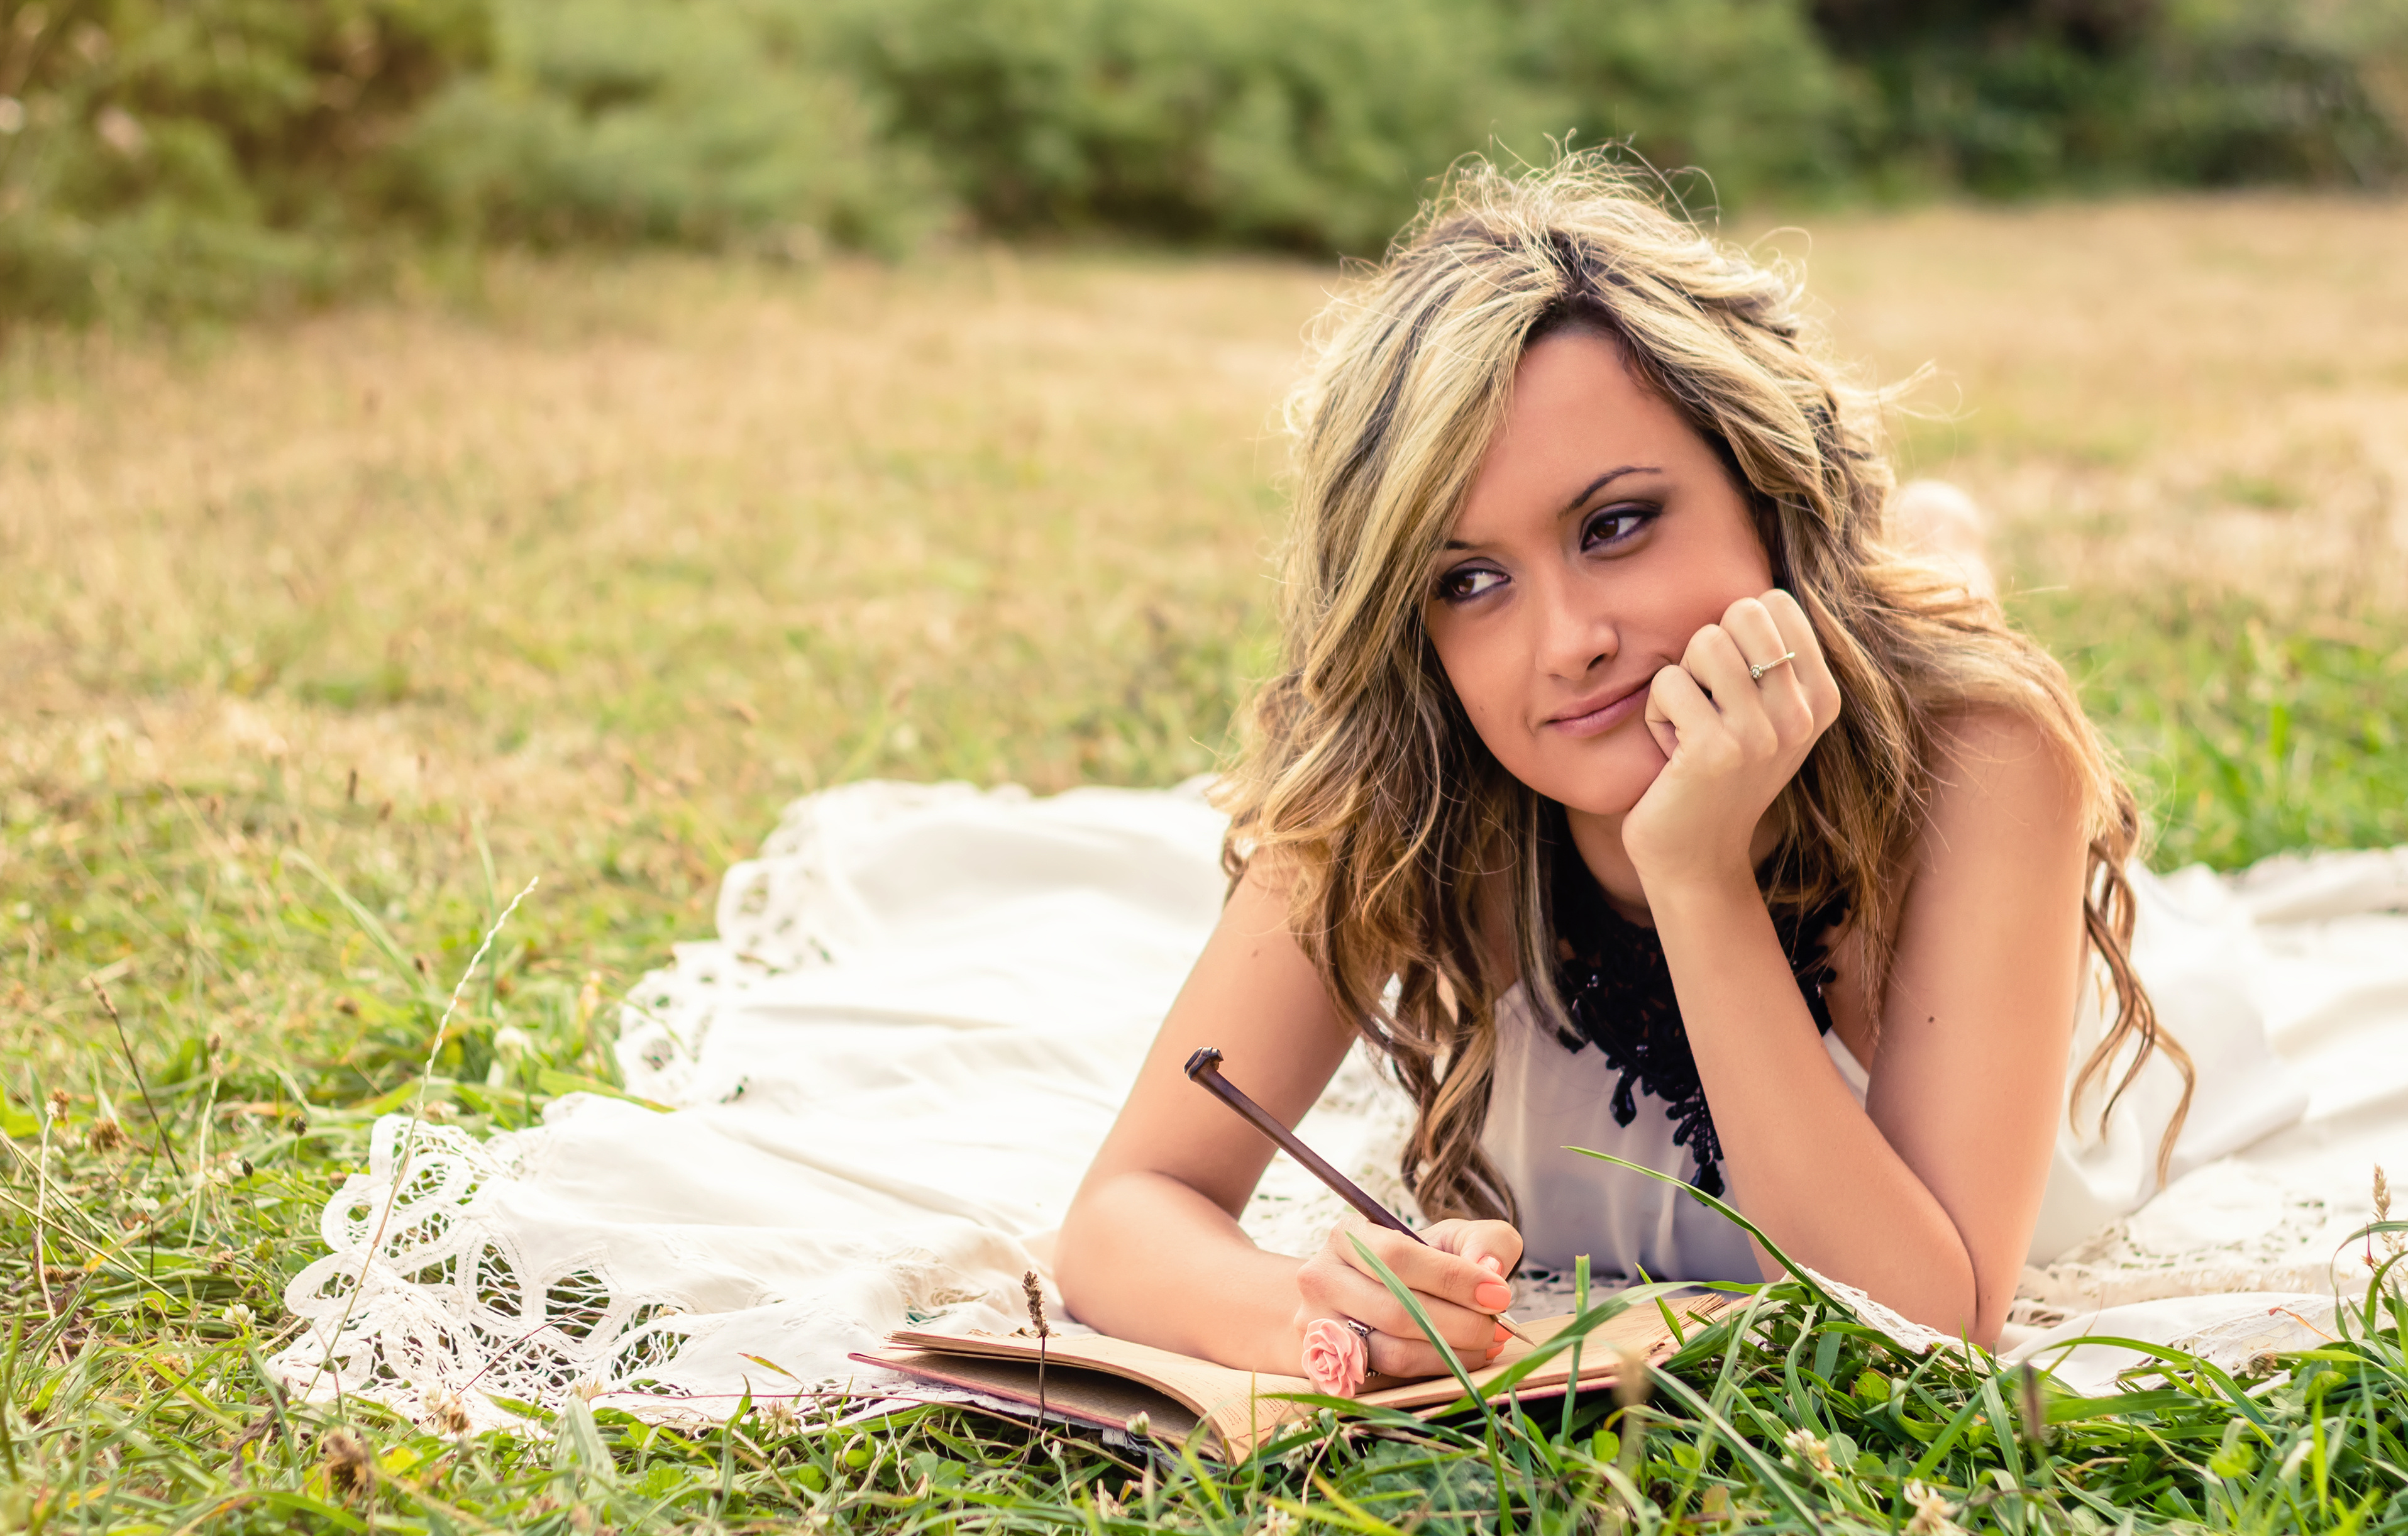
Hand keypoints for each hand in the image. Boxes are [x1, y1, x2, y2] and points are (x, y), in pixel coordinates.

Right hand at [1293, 1215, 1523, 1378]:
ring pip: (1391, 1353)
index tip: (1499, 1294)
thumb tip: (1491, 1270)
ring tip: (1485, 1346)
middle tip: (1499, 1329)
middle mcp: (1321, 1279)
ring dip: (1450, 1355)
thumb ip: (1484, 1240)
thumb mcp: (1451, 1239)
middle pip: (1396, 1310)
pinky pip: (1386, 1383)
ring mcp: (1317, 1328)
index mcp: (1347, 1236)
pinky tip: (1457, 1362)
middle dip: (1461, 1323)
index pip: (1398, 1256)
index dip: (1453, 1278)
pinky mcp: (1324, 1371)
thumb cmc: (1416, 1267)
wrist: (1360, 1299)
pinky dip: (1429, 1375)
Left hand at [1622, 590, 1840, 891]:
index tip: (1733, 687)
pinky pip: (1668, 682)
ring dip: (1681, 682)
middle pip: (1741, 613)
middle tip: (1707, 705)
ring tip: (1690, 727)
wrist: (1696, 856)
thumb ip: (1771, 658)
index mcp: (1821, 697)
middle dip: (1707, 651)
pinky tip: (1672, 753)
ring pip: (1704, 642)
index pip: (1775, 602)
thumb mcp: (1765, 714)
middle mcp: (1802, 714)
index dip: (1735, 632)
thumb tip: (1755, 595)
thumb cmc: (1717, 774)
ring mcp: (1763, 732)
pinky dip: (1656, 713)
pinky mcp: (1715, 749)